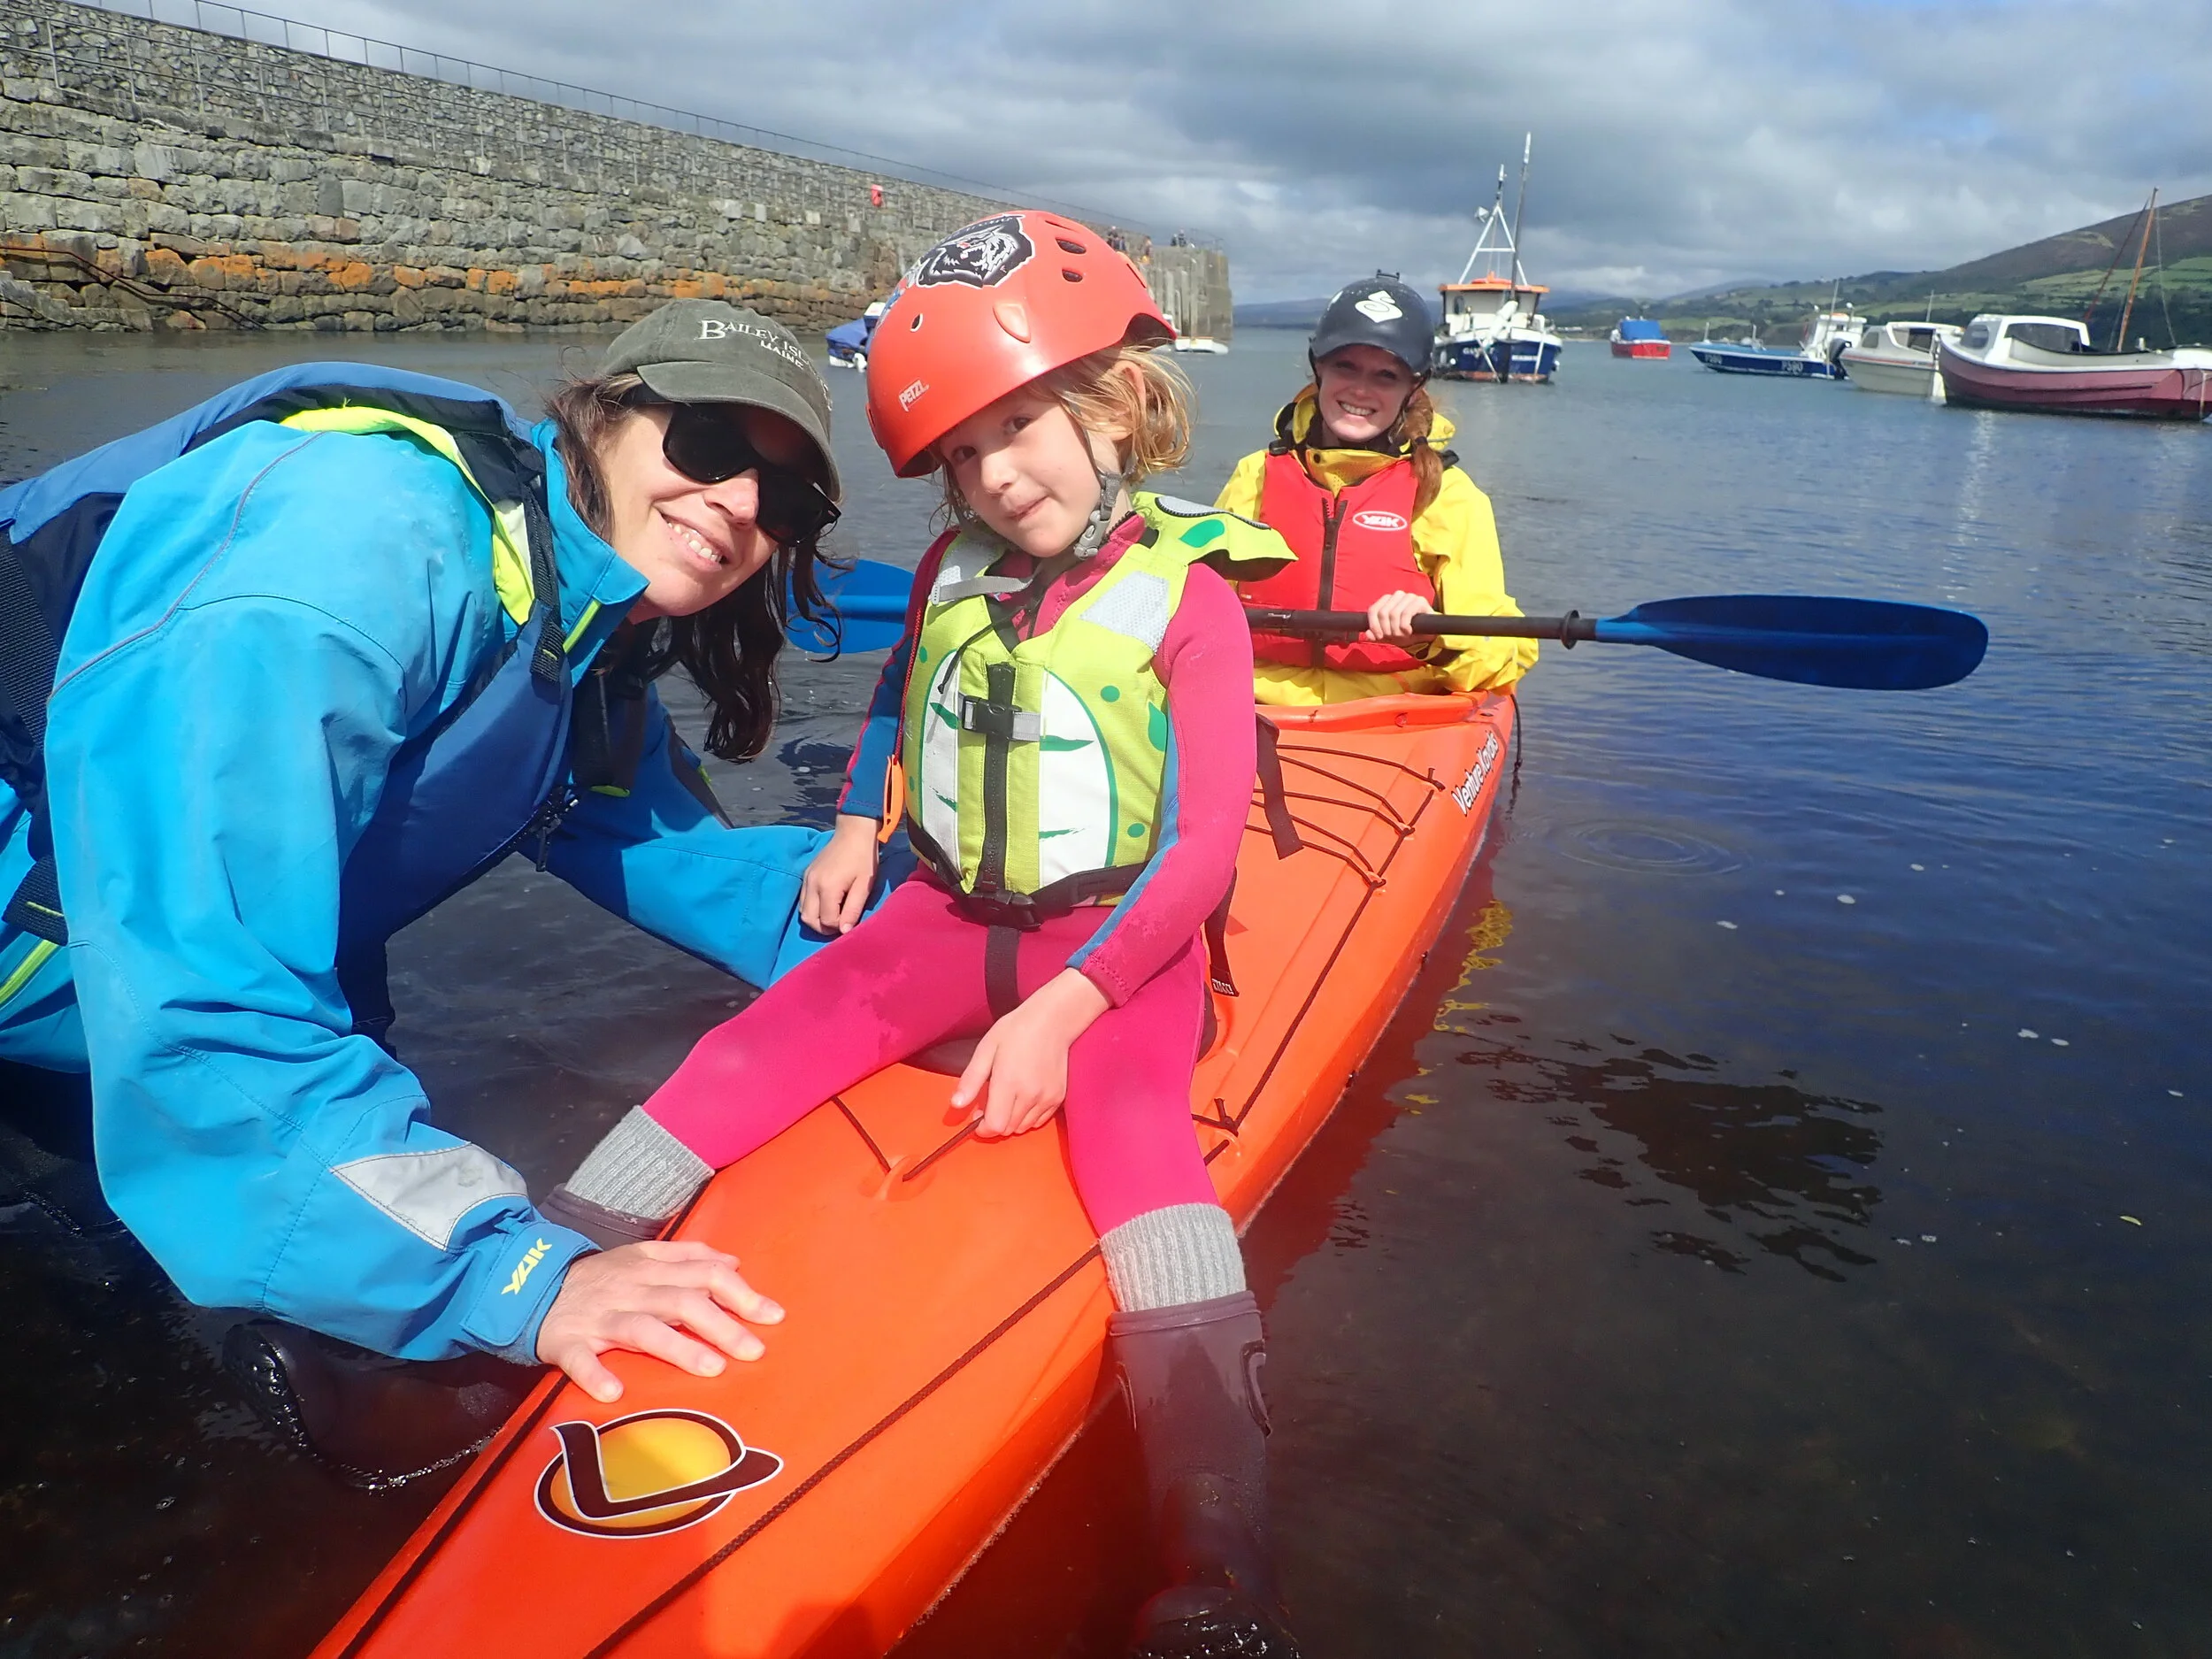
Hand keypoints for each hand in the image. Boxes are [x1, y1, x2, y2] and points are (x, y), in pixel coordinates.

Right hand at [536, 1240, 784, 1403]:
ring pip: (642, 1329)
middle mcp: (631, 1289)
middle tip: (754, 1351)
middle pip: (682, 1302)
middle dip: (722, 1325)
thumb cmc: (603, 1277)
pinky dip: (595, 1374)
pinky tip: (613, 1392)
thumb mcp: (644, 1255)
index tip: (773, 1316)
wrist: (534, 1286)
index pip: (705, 1274)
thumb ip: (688, 1256)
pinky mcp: (567, 1343)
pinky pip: (581, 1359)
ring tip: (712, 1369)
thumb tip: (733, 1263)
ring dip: (678, 1347)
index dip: (741, 1294)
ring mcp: (600, 1317)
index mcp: (652, 1267)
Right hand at [800, 813, 880, 934]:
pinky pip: (803, 900)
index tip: (851, 921)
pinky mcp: (806, 875)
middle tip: (840, 925)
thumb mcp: (863, 885)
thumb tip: (845, 932)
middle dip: (824, 928)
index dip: (840, 926)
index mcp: (827, 888)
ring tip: (834, 917)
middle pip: (810, 920)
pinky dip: (812, 908)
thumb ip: (853, 909)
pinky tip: (827, 906)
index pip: (827, 921)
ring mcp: (806, 879)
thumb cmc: (863, 859)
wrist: (853, 832)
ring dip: (817, 920)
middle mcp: (812, 885)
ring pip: (803, 912)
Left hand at [950, 968, 1111, 1138]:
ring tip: (1007, 1098)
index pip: (995, 1126)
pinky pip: (1039, 1121)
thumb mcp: (986, 1049)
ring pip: (1023, 1127)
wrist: (1053, 1021)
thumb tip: (956, 1104)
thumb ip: (970, 1080)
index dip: (982, 1128)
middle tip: (990, 1103)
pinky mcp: (1058, 1098)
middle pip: (1007, 1129)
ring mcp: (1046, 1098)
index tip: (977, 1117)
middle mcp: (1030, 1095)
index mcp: (1009, 1082)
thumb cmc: (1017, 1030)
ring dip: (1011, 1120)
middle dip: (994, 1123)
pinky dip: (1028, 1117)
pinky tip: (1023, 1097)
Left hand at [1363, 590, 1436, 643]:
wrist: (1425, 636)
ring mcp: (1409, 596)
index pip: (1373, 610)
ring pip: (1394, 614)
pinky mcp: (1420, 601)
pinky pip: (1406, 614)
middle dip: (1387, 630)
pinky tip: (1409, 631)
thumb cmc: (1405, 633)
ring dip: (1397, 630)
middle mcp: (1397, 595)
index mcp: (1386, 600)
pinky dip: (1405, 627)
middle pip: (1383, 613)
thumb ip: (1376, 635)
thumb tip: (1368, 634)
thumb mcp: (1388, 636)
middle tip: (1395, 637)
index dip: (1374, 625)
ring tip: (1403, 635)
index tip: (1380, 637)